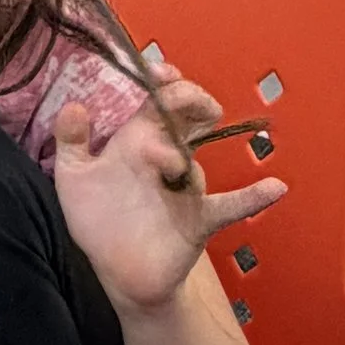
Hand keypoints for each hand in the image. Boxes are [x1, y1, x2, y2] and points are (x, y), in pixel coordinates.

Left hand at [52, 72, 284, 318]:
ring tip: (170, 167)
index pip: (155, 103)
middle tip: (189, 101)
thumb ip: (70, 142)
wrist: (117, 272)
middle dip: (189, 102)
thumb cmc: (99, 219)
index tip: (161, 71)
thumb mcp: (74, 177)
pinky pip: (230, 207)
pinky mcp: (198, 220)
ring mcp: (185, 190)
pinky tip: (275, 188)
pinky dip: (253, 198)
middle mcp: (165, 159)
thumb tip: (74, 106)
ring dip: (183, 165)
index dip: (162, 83)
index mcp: (137, 142)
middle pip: (185, 121)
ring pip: (194, 166)